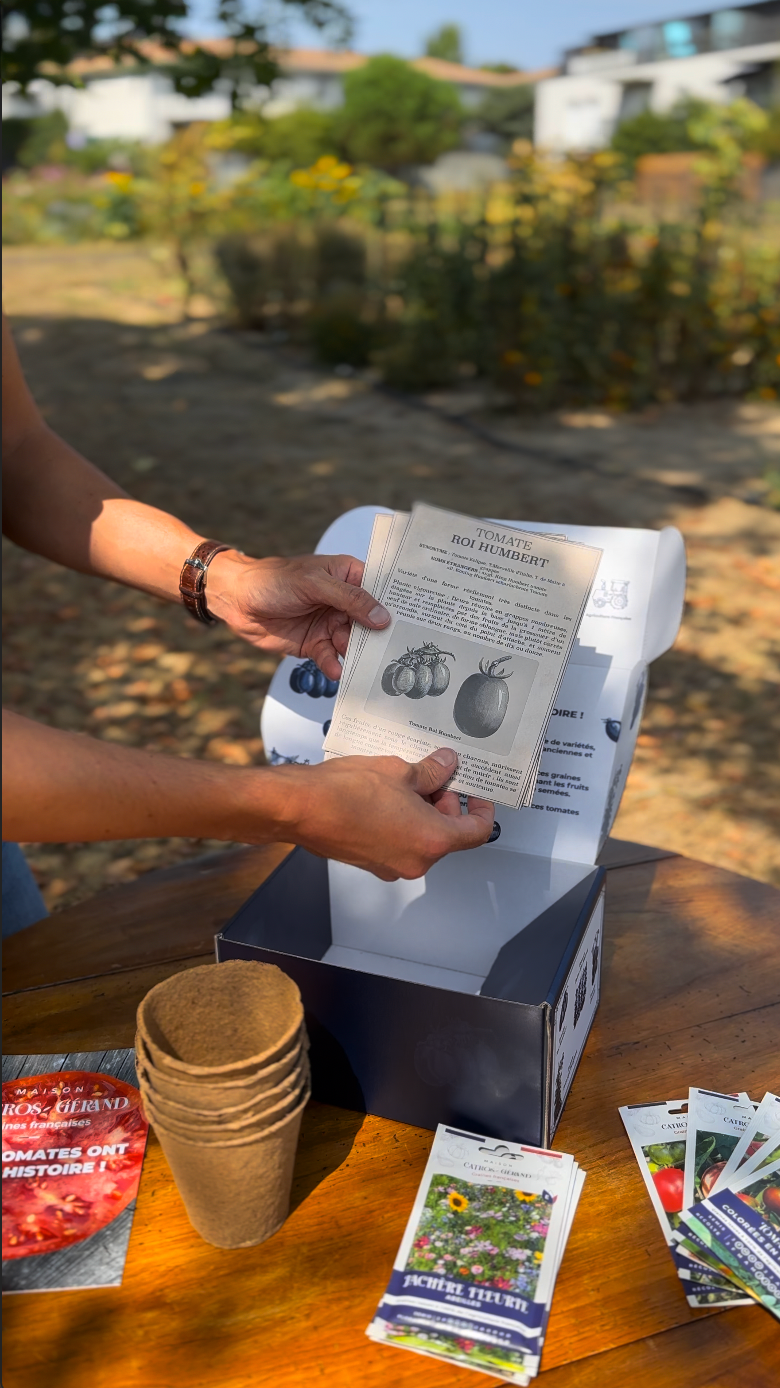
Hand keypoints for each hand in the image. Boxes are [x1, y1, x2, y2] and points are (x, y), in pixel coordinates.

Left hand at [207, 551, 389, 679]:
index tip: (415, 621)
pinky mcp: (316, 644)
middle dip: (379, 637)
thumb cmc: (273, 580)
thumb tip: (382, 617)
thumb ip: (350, 599)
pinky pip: (332, 658)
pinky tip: (335, 671)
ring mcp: (331, 624)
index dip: (396, 605)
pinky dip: (334, 666)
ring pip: (353, 643)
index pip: (380, 590)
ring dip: (357, 655)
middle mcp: (344, 602)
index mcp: (348, 576)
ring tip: (362, 666)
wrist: (237, 601)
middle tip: (392, 652)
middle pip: (371, 622)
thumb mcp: (314, 583)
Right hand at [271, 748, 493, 879]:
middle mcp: (415, 860)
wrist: (298, 808)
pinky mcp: (371, 862)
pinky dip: (402, 821)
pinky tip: (387, 794)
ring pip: (422, 838)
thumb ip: (431, 772)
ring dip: (423, 811)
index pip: (476, 832)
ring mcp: (391, 865)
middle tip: (438, 774)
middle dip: (447, 803)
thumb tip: (446, 766)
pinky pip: (399, 842)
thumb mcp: (398, 771)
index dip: (482, 810)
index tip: (479, 794)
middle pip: (448, 835)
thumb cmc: (343, 793)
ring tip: (407, 779)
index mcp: (431, 840)